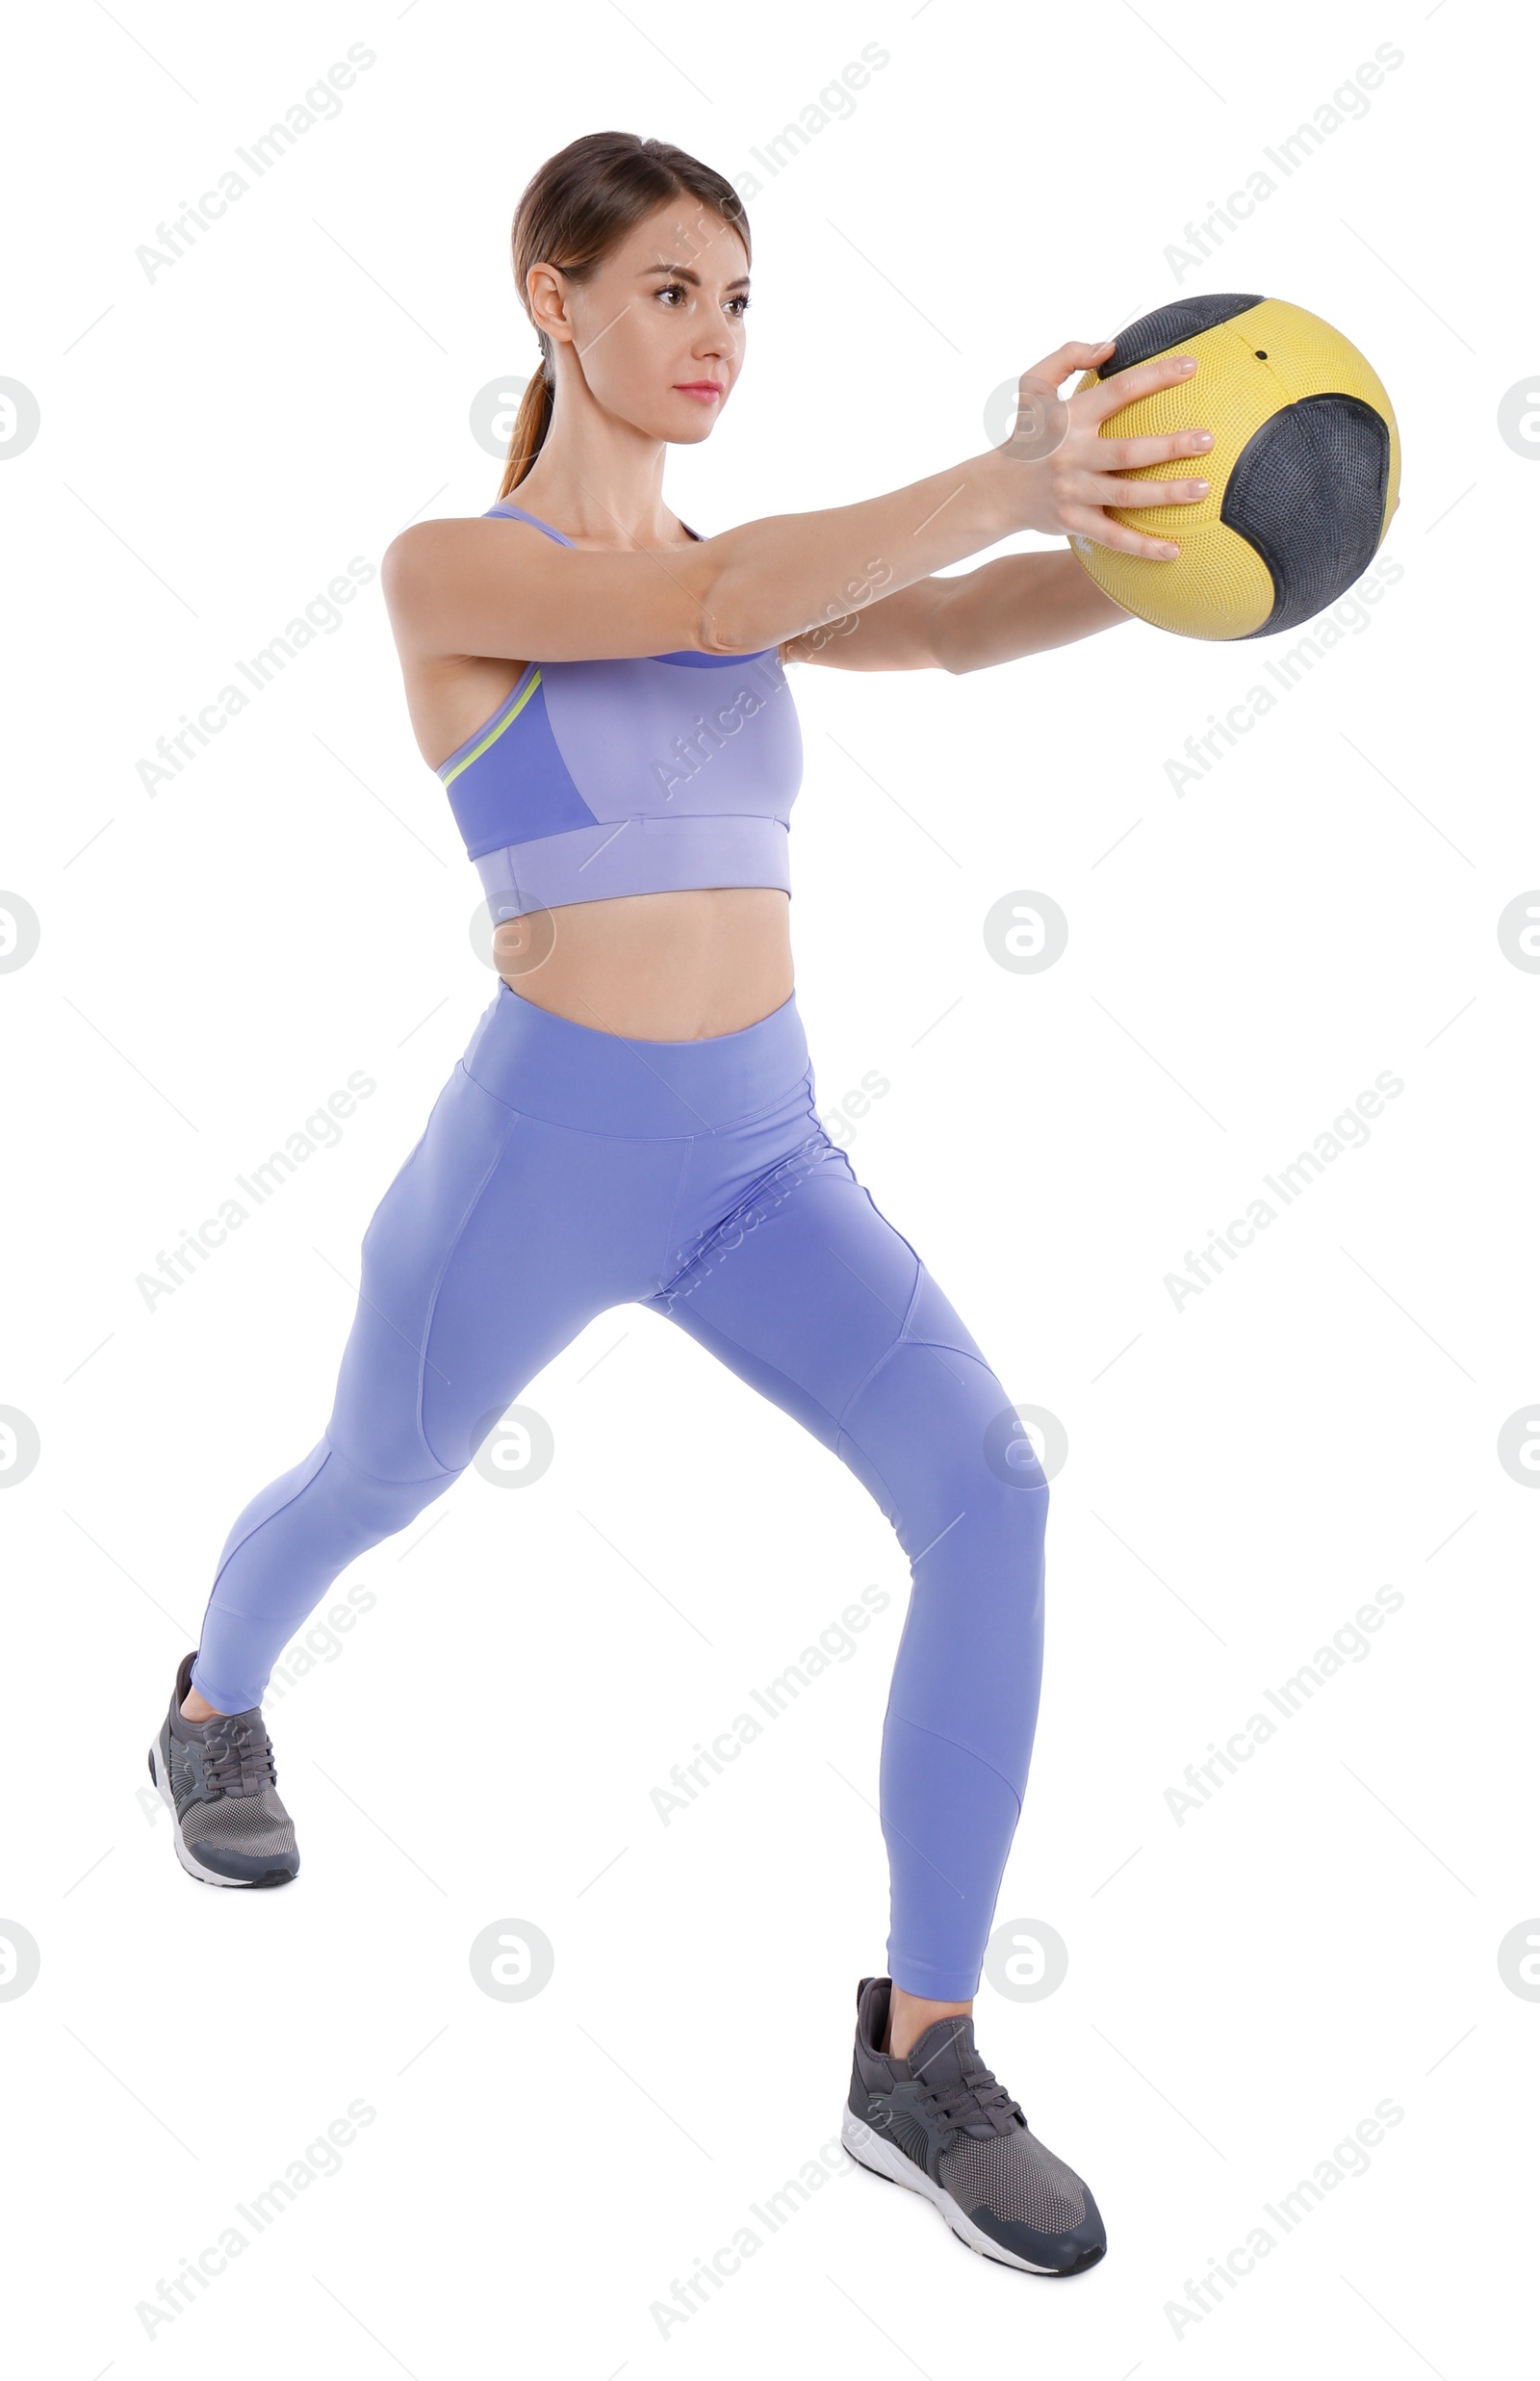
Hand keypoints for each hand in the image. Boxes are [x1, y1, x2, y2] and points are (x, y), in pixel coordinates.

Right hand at [999, 340, 1214, 559]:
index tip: (1192, 366)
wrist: (995, 490)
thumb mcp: (1032, 387)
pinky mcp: (1074, 523)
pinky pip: (1113, 538)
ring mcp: (1074, 493)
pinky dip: (1143, 548)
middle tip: (1207, 440)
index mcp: (1070, 418)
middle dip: (1170, 446)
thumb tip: (1110, 347)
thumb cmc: (1026, 434)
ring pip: (1126, 496)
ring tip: (1202, 488)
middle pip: (1129, 452)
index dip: (1156, 376)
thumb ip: (1066, 356)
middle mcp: (1073, 456)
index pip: (1118, 392)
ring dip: (1166, 494)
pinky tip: (1174, 551)